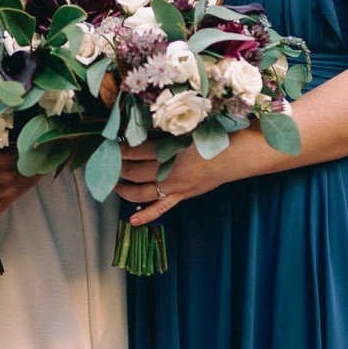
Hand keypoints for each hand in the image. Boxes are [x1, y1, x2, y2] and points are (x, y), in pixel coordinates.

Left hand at [116, 138, 236, 225]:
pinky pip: (161, 208)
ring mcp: (175, 187)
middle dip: (117, 166)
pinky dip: (146, 215)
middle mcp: (169, 171)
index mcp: (170, 150)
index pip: (135, 151)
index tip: (110, 142)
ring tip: (115, 182)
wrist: (240, 154)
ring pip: (141, 192)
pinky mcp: (183, 195)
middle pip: (133, 171)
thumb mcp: (190, 128)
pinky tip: (133, 220)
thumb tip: (145, 129)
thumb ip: (168, 131)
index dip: (120, 147)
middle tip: (107, 160)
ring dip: (124, 188)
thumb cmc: (217, 135)